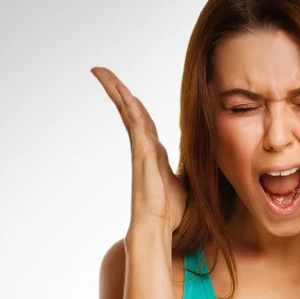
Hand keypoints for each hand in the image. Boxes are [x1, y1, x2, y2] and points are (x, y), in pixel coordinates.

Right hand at [91, 67, 187, 233]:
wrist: (158, 225)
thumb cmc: (169, 210)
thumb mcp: (183, 184)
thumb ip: (184, 171)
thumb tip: (198, 170)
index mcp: (154, 152)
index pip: (142, 122)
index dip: (133, 105)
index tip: (125, 91)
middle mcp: (145, 147)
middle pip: (130, 111)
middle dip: (117, 91)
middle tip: (102, 73)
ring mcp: (141, 149)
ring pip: (128, 112)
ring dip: (116, 90)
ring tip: (101, 72)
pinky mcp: (142, 153)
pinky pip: (135, 124)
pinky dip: (129, 106)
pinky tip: (123, 91)